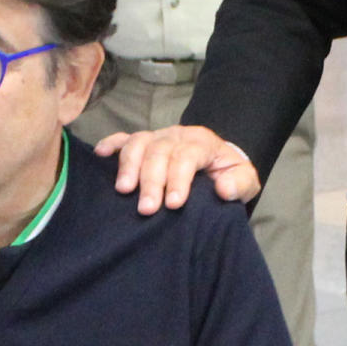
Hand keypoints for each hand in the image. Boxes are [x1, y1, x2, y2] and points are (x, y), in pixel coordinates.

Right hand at [98, 124, 260, 213]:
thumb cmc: (227, 175)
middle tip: (147, 209)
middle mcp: (177, 136)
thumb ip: (241, 183)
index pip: (187, 156)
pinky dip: (111, 145)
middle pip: (160, 152)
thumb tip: (224, 189)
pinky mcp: (142, 143)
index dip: (179, 179)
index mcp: (202, 142)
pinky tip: (100, 156)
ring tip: (124, 191)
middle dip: (152, 180)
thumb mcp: (246, 180)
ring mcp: (157, 137)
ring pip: (139, 143)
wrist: (216, 163)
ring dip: (129, 166)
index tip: (173, 204)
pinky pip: (123, 139)